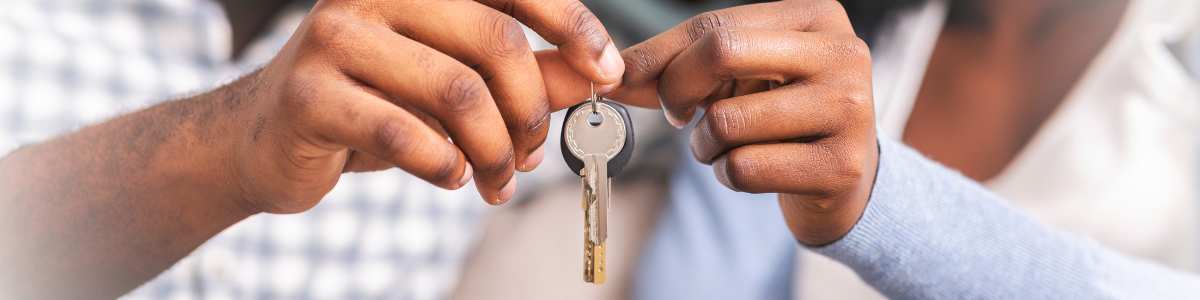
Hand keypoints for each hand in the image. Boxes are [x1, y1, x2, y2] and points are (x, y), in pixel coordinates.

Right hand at [231, 0, 622, 212]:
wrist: (266, 138)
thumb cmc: (372, 104)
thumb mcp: (452, 83)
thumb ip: (522, 75)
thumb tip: (593, 76)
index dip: (569, 23)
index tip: (606, 71)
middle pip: (494, 41)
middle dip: (530, 110)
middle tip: (533, 155)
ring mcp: (335, 37)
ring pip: (457, 93)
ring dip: (494, 150)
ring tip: (497, 181)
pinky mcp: (309, 94)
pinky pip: (406, 136)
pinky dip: (445, 166)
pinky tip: (449, 175)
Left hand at [609, 0, 877, 244]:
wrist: (846, 179)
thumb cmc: (781, 115)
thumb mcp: (740, 75)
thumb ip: (680, 64)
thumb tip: (614, 73)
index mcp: (816, 15)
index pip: (715, 25)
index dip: (659, 57)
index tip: (626, 82)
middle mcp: (843, 53)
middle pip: (721, 53)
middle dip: (676, 89)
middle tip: (677, 115)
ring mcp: (849, 109)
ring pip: (727, 122)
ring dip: (705, 145)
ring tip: (728, 147)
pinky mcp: (841, 165)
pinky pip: (744, 169)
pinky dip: (728, 175)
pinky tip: (754, 171)